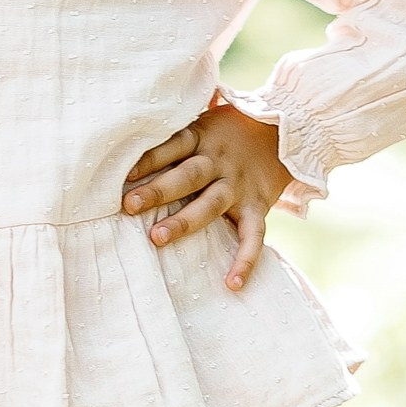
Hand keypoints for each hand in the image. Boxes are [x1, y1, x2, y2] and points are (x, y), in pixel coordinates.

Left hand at [121, 100, 289, 293]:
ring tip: (158, 238)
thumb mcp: (202, 123)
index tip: (124, 173)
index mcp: (202, 138)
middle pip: (188, 176)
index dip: (149, 158)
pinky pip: (253, 235)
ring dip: (185, 221)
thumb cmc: (226, 131)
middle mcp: (219, 162)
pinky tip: (233, 283)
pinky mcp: (257, 206)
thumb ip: (174, 139)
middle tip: (129, 205)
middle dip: (159, 191)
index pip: (173, 145)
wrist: (281, 132)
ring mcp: (238, 186)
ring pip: (211, 204)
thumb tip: (125, 149)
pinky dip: (246, 259)